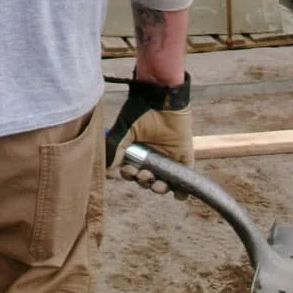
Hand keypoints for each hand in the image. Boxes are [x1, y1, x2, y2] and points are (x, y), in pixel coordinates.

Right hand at [105, 74, 192, 196]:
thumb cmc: (142, 110)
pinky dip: (182, 190)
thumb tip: (108, 169)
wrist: (163, 98)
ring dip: (159, 188)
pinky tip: (178, 194)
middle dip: (144, 182)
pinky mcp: (184, 157)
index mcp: (137, 152)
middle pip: (147, 179)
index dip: (130, 176)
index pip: (132, 171)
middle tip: (144, 176)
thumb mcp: (125, 129)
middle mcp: (152, 157)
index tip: (129, 172)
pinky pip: (184, 178)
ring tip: (157, 185)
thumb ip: (116, 147)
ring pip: (164, 182)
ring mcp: (168, 158)